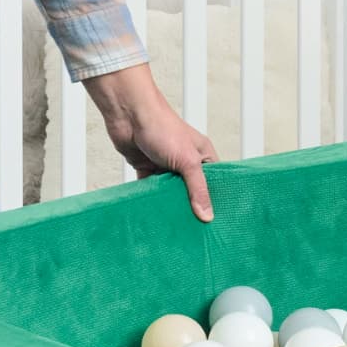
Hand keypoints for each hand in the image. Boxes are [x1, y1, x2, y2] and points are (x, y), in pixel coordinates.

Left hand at [88, 62, 216, 220]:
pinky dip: (152, 199)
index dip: (215, 200)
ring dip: (170, 204)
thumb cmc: (162, 127)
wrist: (129, 115)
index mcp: (203, 156)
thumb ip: (198, 189)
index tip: (217, 222)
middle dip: (191, 207)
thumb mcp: (187, 161)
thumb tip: (207, 215)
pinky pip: (152, 190)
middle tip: (196, 231)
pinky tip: (154, 214)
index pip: (214, 183)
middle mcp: (186, 162)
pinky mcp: (148, 169)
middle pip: (191, 191)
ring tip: (175, 226)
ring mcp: (166, 166)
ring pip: (171, 192)